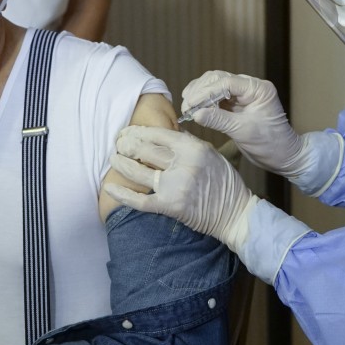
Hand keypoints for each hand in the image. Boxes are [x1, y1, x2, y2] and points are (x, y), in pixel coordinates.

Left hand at [104, 126, 256, 253]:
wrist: (235, 213)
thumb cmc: (225, 182)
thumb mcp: (211, 153)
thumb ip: (189, 142)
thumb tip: (167, 133)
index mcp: (194, 148)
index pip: (159, 134)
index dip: (139, 132)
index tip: (129, 131)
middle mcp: (183, 165)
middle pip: (145, 150)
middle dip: (127, 145)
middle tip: (118, 143)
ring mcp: (175, 186)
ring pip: (139, 172)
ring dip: (121, 164)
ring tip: (113, 158)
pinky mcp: (170, 206)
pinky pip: (140, 200)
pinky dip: (122, 194)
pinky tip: (109, 187)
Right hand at [182, 71, 343, 194]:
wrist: (283, 156)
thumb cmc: (271, 144)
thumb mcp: (243, 132)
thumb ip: (219, 120)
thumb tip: (196, 114)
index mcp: (258, 89)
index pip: (226, 82)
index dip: (206, 92)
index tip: (191, 104)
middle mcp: (251, 87)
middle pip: (219, 79)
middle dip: (201, 91)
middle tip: (187, 107)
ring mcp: (243, 95)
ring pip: (215, 85)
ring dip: (200, 94)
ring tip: (188, 107)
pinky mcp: (237, 104)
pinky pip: (217, 97)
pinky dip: (204, 101)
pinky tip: (194, 108)